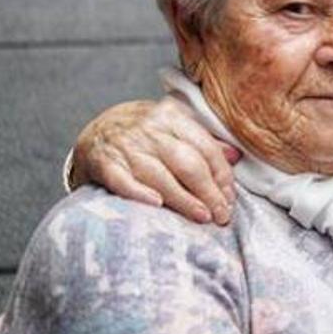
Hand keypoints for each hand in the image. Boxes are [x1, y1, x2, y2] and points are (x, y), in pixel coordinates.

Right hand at [73, 96, 240, 224]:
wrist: (97, 131)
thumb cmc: (147, 134)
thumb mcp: (176, 127)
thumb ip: (204, 141)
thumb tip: (235, 157)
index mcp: (173, 116)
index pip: (206, 148)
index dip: (222, 175)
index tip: (230, 198)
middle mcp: (150, 129)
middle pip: (187, 163)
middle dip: (208, 191)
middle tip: (221, 215)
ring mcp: (126, 146)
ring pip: (160, 175)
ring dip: (184, 199)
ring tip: (203, 217)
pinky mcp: (104, 163)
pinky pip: (123, 180)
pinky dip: (139, 193)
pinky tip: (157, 205)